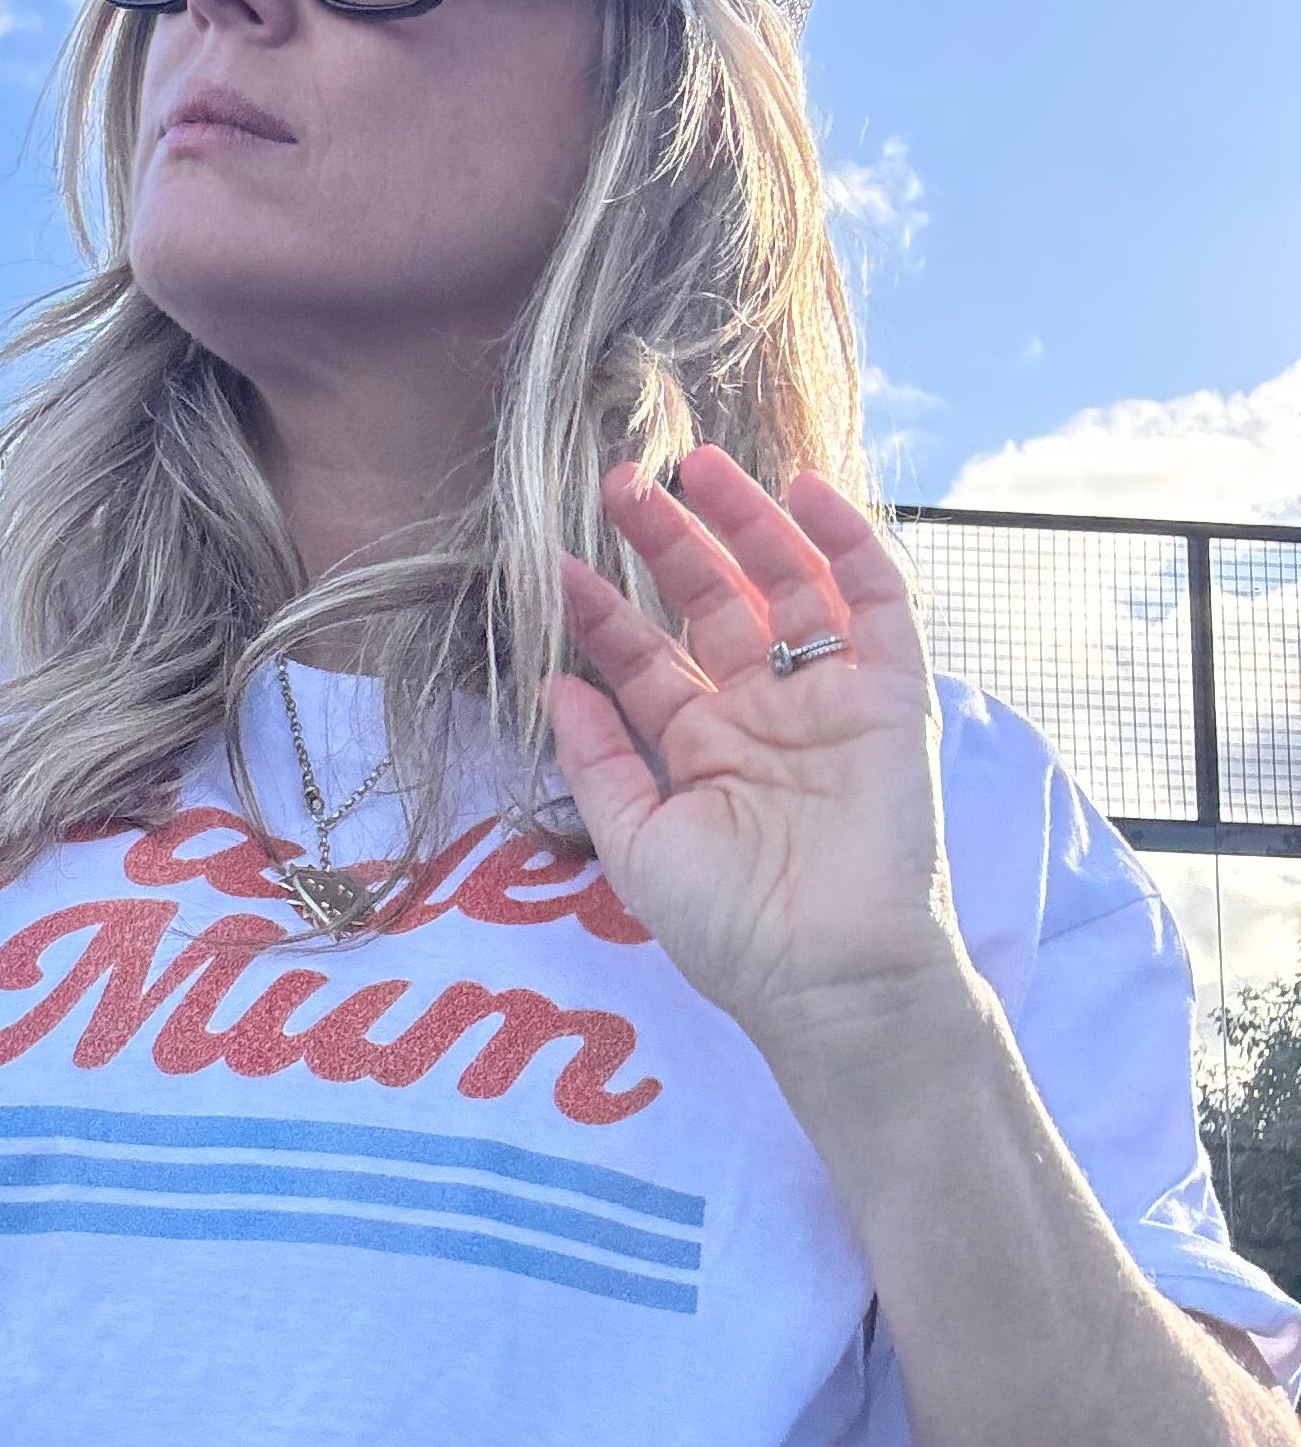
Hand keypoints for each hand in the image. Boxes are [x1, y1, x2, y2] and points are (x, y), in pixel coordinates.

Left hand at [544, 447, 976, 1069]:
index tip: (553, 563)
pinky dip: (849, 544)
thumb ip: (597, 761)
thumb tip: (555, 682)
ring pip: (790, 586)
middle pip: (713, 604)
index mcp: (701, 750)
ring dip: (748, 523)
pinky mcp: (893, 697)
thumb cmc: (730, 931)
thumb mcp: (637, 845)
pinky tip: (805, 493)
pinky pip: (879, 605)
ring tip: (697, 467)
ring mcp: (829, 701)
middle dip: (669, 543)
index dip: (603, 610)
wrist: (829, 979)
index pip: (646, 659)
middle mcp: (763, 715)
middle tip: (621, 485)